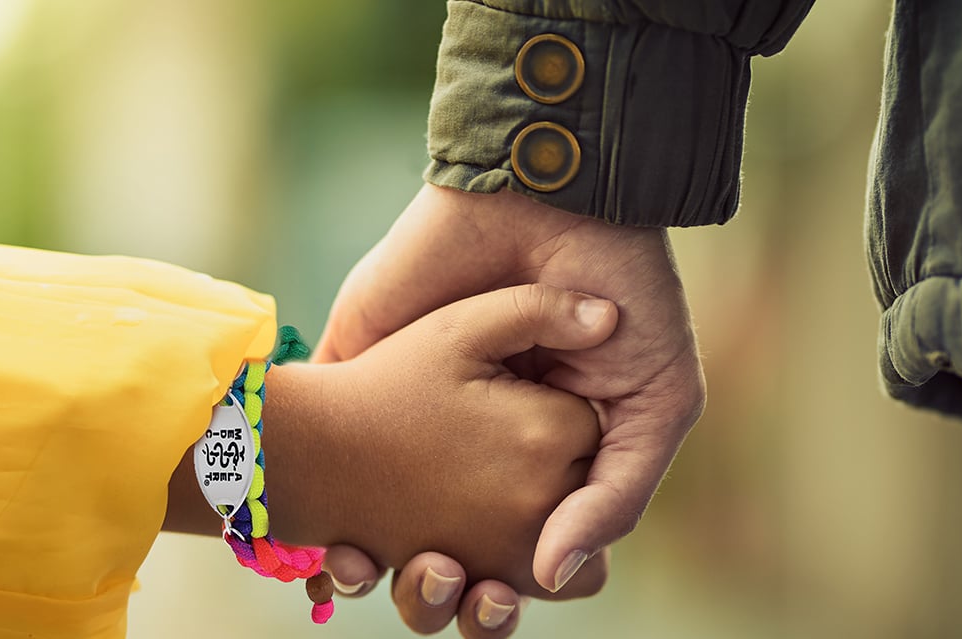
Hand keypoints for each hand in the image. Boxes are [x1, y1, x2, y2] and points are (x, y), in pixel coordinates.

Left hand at [316, 185, 705, 634]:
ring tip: (359, 575)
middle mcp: (471, 443)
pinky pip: (324, 439)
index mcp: (540, 458)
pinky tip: (314, 545)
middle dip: (428, 584)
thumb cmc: (624, 299)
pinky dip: (306, 498)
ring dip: (362, 561)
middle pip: (436, 543)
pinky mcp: (361, 360)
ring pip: (369, 510)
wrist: (561, 200)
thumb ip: (615, 496)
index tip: (487, 605)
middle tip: (432, 587)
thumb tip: (554, 576)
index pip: (512, 550)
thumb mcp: (655, 405)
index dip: (498, 591)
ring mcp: (411, 403)